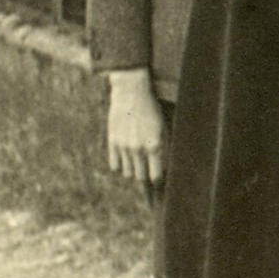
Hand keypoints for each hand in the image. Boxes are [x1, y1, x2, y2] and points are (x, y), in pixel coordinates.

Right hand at [105, 69, 165, 186]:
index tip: (160, 184)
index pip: (156, 176)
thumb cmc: (153, 110)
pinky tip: (127, 160)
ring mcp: (123, 146)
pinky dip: (121, 166)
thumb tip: (166, 167)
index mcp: (155, 146)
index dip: (158, 183)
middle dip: (146, 178)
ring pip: (128, 173)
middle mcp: (138, 149)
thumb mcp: (164, 128)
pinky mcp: (112, 142)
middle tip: (148, 178)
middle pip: (140, 177)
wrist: (131, 93)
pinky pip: (115, 166)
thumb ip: (164, 148)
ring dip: (134, 171)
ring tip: (138, 165)